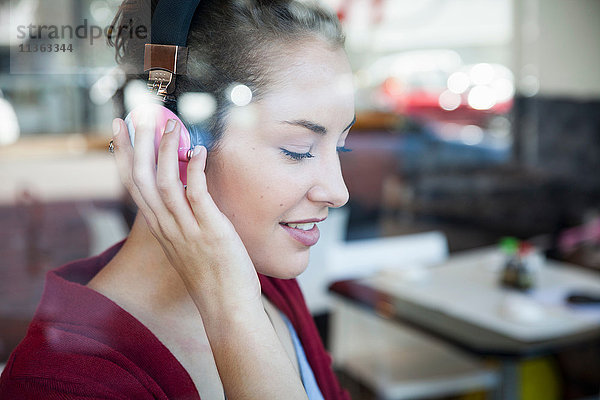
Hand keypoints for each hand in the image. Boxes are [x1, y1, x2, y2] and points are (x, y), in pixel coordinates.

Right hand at [110, 117, 260, 311]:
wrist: (225, 308)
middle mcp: (167, 227)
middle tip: (138, 115)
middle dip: (137, 144)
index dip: (125, 155)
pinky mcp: (210, 231)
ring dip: (166, 151)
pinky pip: (197, 194)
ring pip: (165, 183)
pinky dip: (195, 170)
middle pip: (141, 179)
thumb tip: (188, 194)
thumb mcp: (187, 246)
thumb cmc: (212, 277)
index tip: (121, 130)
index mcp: (160, 229)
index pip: (134, 186)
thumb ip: (182, 220)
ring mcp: (187, 229)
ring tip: (172, 125)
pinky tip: (198, 151)